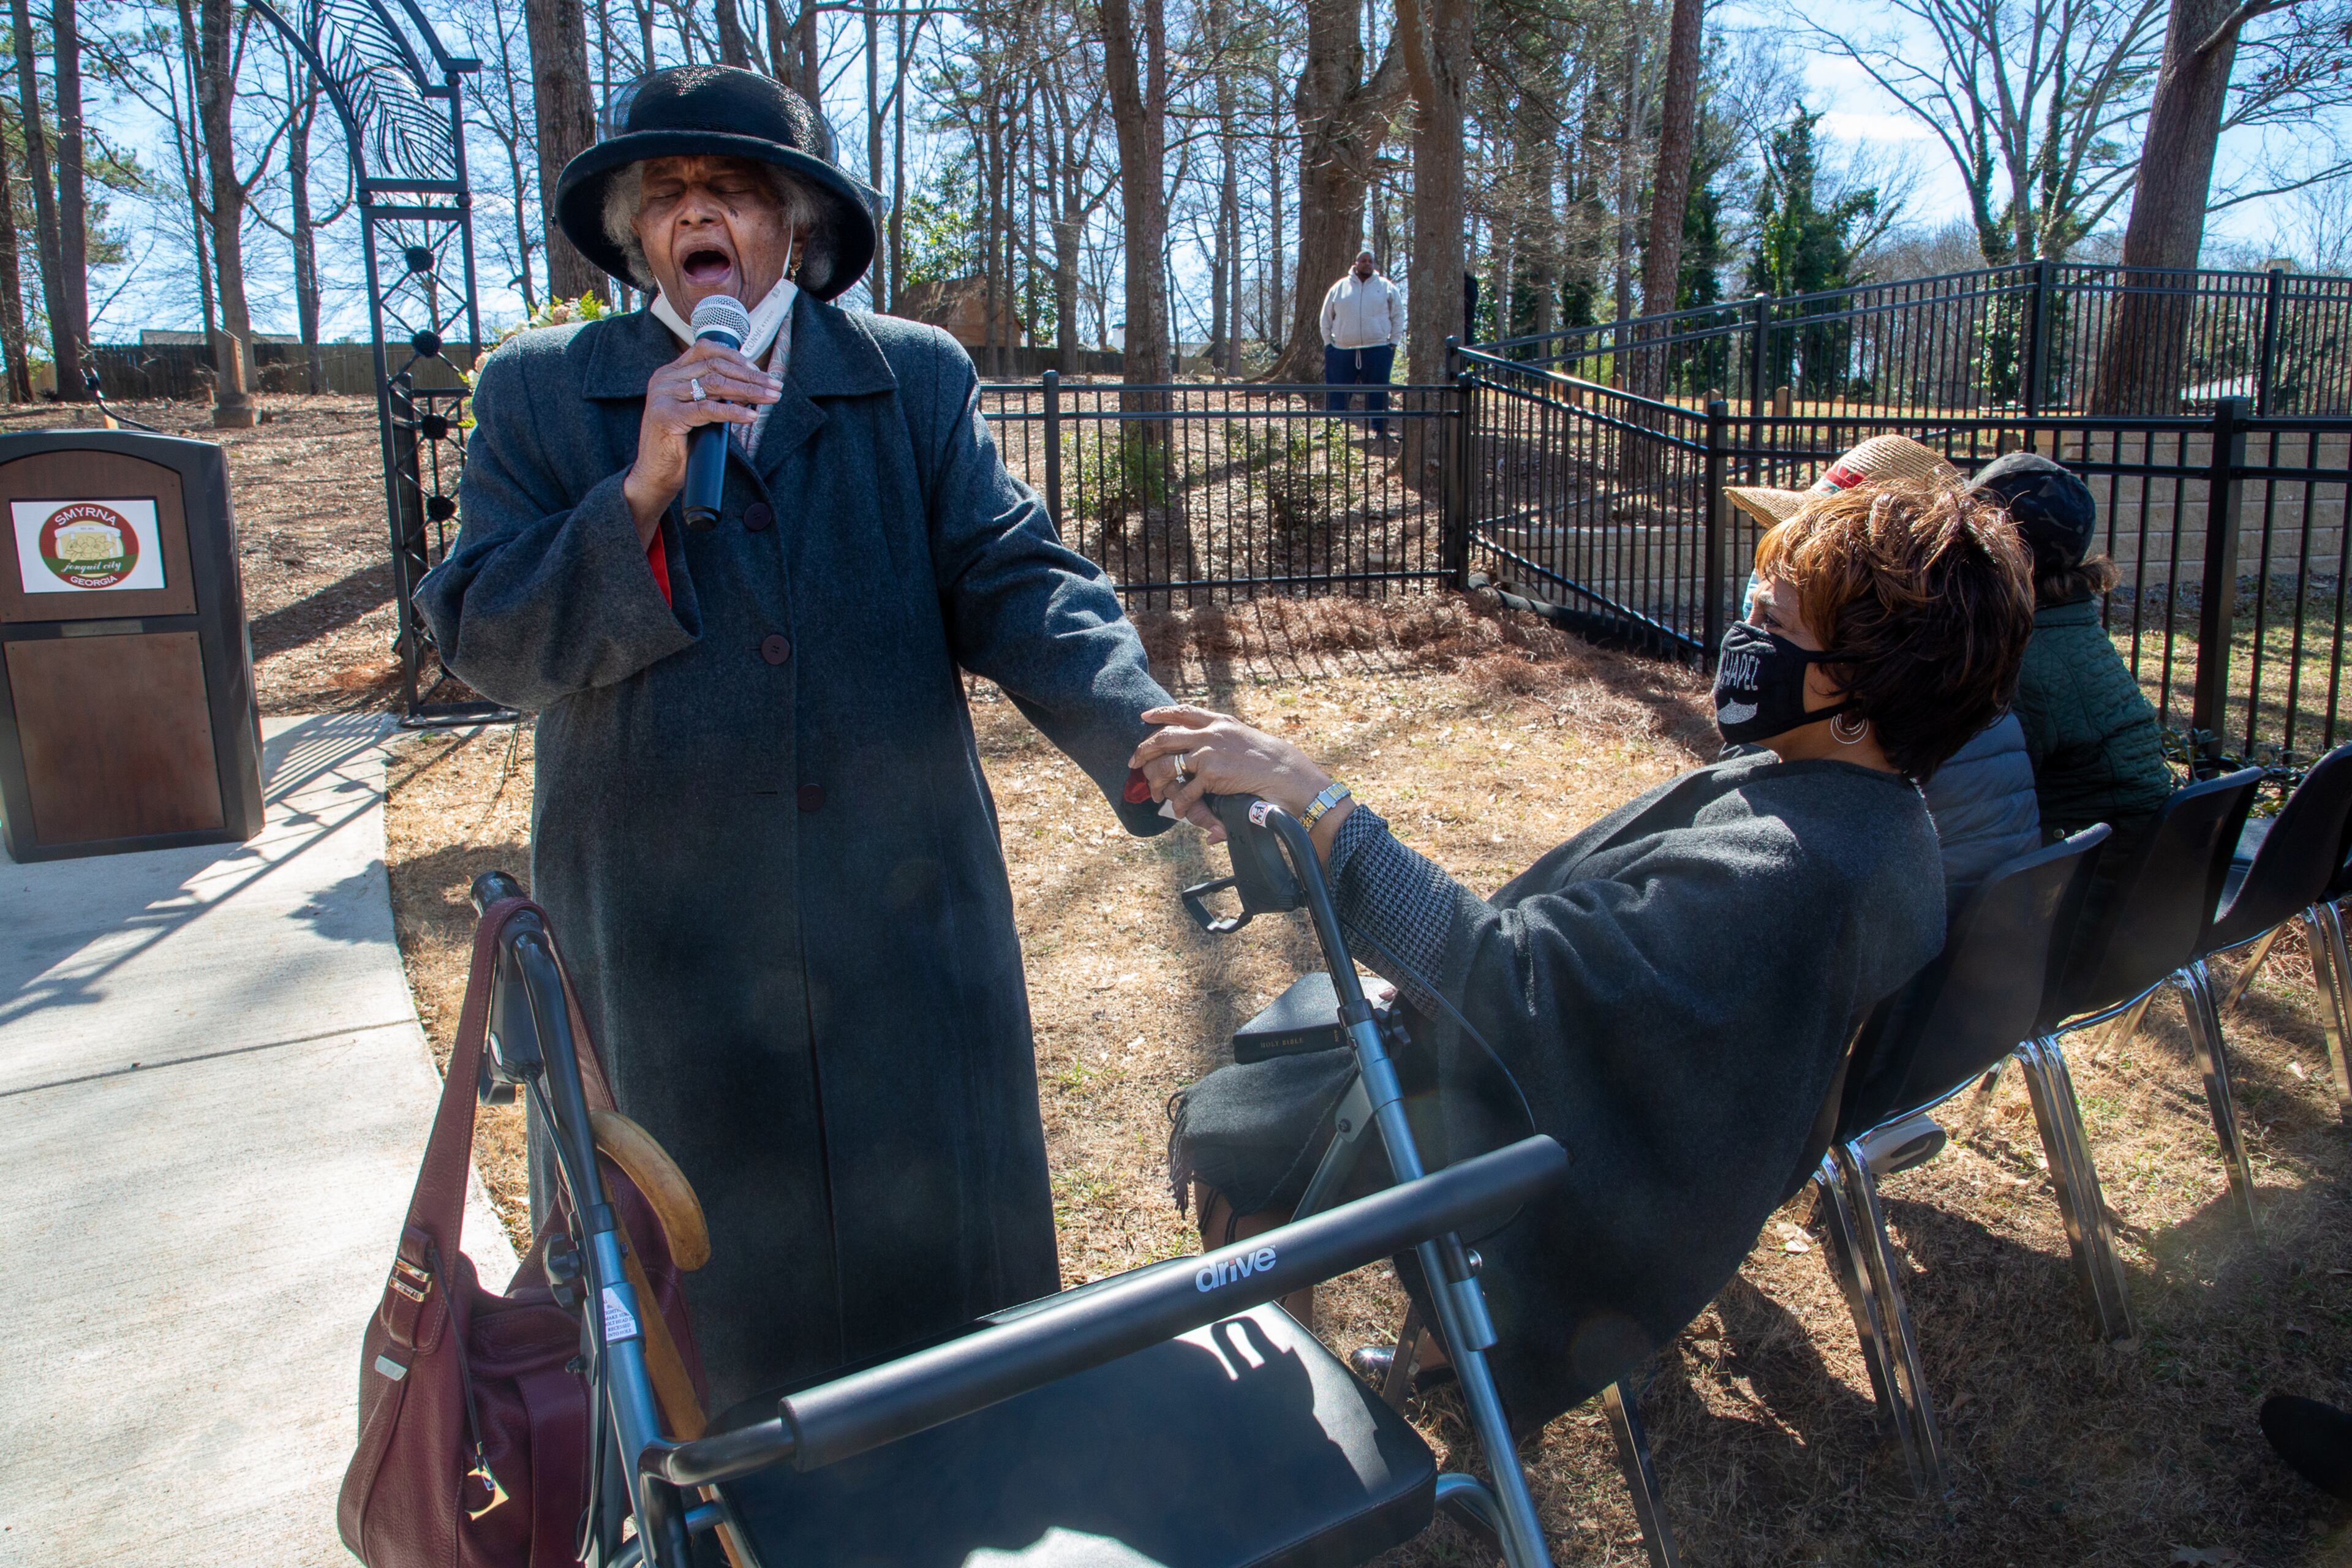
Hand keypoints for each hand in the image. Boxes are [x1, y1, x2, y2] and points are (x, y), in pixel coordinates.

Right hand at [622, 340, 782, 541]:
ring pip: (715, 384)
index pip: (705, 350)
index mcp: (670, 373)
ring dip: (748, 391)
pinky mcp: (667, 416)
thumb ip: (711, 395)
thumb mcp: (695, 412)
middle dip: (750, 377)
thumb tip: (749, 388)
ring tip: (770, 398)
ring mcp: (664, 396)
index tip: (759, 371)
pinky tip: (751, 415)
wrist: (655, 475)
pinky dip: (733, 412)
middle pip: (715, 367)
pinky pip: (708, 409)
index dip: (735, 358)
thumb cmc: (679, 446)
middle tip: (774, 386)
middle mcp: (664, 379)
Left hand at [1129, 705, 1336, 845]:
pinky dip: (1179, 804)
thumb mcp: (1245, 739)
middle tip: (1134, 762)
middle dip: (1144, 749)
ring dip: (1156, 781)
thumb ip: (1224, 738)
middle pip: (1165, 736)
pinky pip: (1185, 791)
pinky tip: (1179, 811)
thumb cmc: (1271, 760)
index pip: (1184, 711)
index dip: (1161, 713)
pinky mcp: (1212, 774)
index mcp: (1220, 722)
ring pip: (1167, 764)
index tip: (1144, 717)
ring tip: (1154, 793)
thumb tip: (1208, 740)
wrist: (1287, 773)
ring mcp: (1209, 752)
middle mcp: (1212, 733)